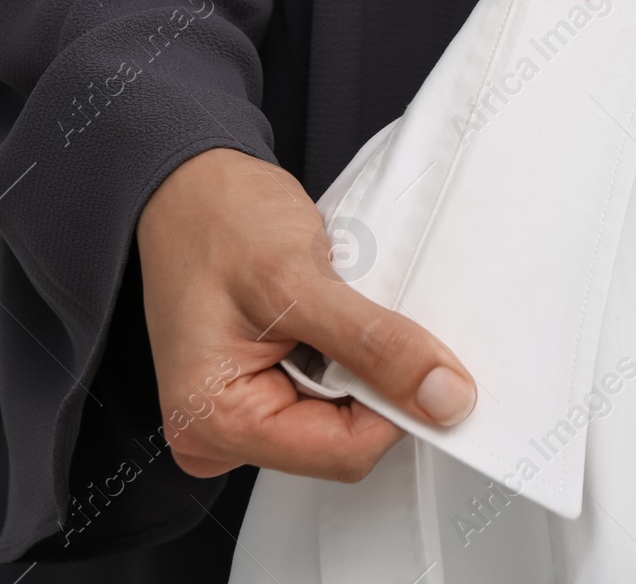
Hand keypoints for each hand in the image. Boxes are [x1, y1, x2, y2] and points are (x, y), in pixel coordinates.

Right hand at [136, 147, 476, 481]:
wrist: (192, 183)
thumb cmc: (218, 219)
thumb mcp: (299, 277)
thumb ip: (375, 344)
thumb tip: (444, 399)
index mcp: (216, 422)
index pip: (345, 453)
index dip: (397, 406)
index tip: (422, 357)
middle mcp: (220, 433)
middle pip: (345, 441)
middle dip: (375, 384)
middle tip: (361, 313)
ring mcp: (240, 415)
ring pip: (344, 417)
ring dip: (361, 366)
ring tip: (336, 307)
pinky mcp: (260, 392)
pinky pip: (330, 394)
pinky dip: (348, 356)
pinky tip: (331, 317)